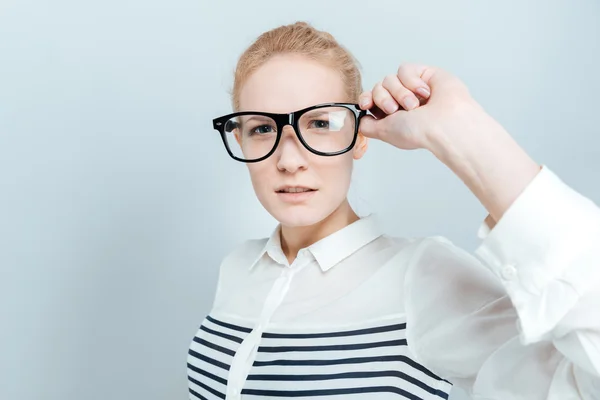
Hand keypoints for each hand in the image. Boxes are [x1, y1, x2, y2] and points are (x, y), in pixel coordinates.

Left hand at [358, 63, 487, 151]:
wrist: (444, 123)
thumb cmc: (418, 132)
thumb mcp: (384, 132)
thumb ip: (368, 126)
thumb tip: (361, 119)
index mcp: (393, 115)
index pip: (371, 99)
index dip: (366, 99)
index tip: (366, 105)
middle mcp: (402, 101)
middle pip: (378, 88)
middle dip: (384, 99)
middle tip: (397, 111)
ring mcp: (413, 88)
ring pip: (389, 79)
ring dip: (400, 93)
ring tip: (415, 105)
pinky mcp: (424, 74)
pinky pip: (404, 70)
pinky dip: (411, 81)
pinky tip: (424, 92)